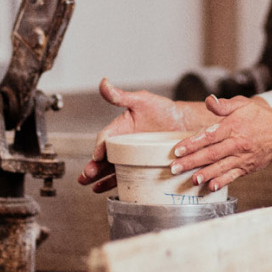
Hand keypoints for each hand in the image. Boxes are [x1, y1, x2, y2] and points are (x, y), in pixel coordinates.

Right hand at [77, 78, 194, 193]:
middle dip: (94, 166)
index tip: (97, 155)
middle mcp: (123, 144)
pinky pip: (124, 176)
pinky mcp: (140, 166)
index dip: (100, 146)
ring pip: (111, 168)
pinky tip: (101, 189)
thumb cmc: (163, 110)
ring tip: (89, 184)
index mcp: (121, 128)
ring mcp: (131, 156)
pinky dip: (112, 183)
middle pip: (104, 156)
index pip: (106, 138)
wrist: (184, 124)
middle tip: (87, 175)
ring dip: (99, 177)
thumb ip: (122, 96)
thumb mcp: (142, 100)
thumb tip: (103, 82)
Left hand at [168, 95, 271, 191]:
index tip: (177, 150)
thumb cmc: (260, 117)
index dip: (192, 143)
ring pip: (220, 167)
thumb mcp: (242, 104)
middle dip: (191, 162)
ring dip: (205, 174)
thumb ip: (223, 105)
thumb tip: (208, 100)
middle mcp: (237, 144)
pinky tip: (211, 187)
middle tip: (174, 168)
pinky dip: (222, 182)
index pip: (209, 136)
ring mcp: (242, 157)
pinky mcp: (247, 167)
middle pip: (211, 154)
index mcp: (233, 127)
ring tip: (191, 180)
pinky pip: (233, 176)